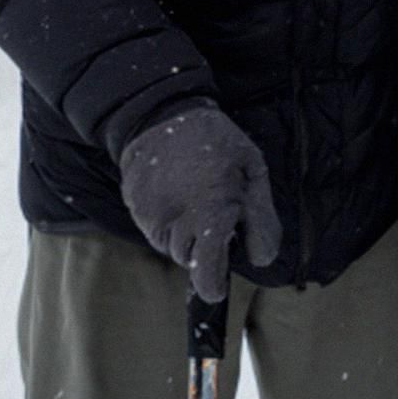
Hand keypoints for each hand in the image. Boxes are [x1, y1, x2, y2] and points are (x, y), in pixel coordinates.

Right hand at [119, 102, 280, 301]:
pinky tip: (175, 191)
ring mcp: (152, 216)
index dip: (214, 285)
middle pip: (190, 259)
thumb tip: (262, 260)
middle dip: (204, 247)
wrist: (163, 113)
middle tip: (213, 215)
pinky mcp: (135, 208)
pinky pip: (153, 229)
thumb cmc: (218, 142)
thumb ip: (261, 219)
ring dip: (184, 233)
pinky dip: (166, 220)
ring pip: (171, 246)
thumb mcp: (254, 170)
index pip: (207, 274)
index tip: (219, 283)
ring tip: (194, 197)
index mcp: (213, 213)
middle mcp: (178, 221)